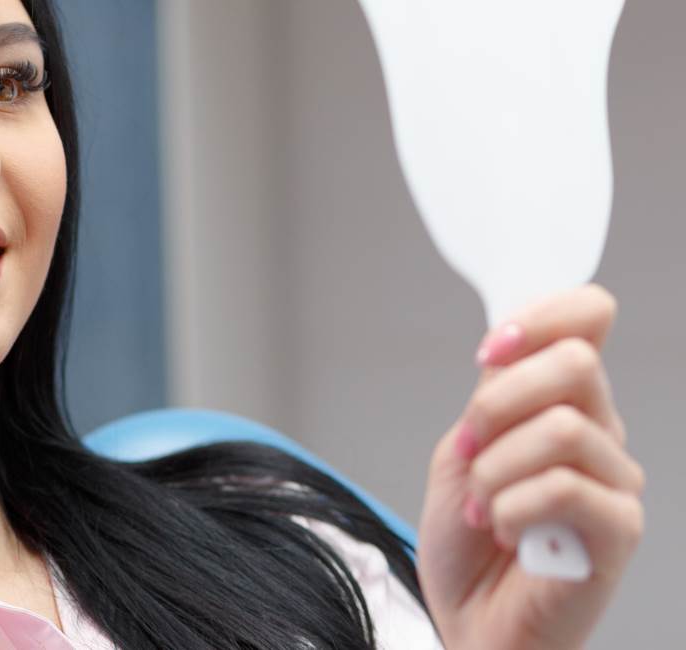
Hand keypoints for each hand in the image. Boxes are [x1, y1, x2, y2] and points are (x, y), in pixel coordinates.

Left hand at [418, 285, 644, 648]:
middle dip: (498, 401)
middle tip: (470, 448)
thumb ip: (491, 397)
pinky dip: (509, 506)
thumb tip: (508, 343)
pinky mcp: (618, 530)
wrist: (471, 623)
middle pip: (577, 363)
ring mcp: (615, 482)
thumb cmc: (468, 547)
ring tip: (479, 505)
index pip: (590, 319)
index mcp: (565, 405)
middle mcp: (600, 435)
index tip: (488, 351)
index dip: (542, 316)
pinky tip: (500, 529)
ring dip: (495, 467)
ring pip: (562, 428)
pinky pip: (563, 487)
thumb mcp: (463, 452)